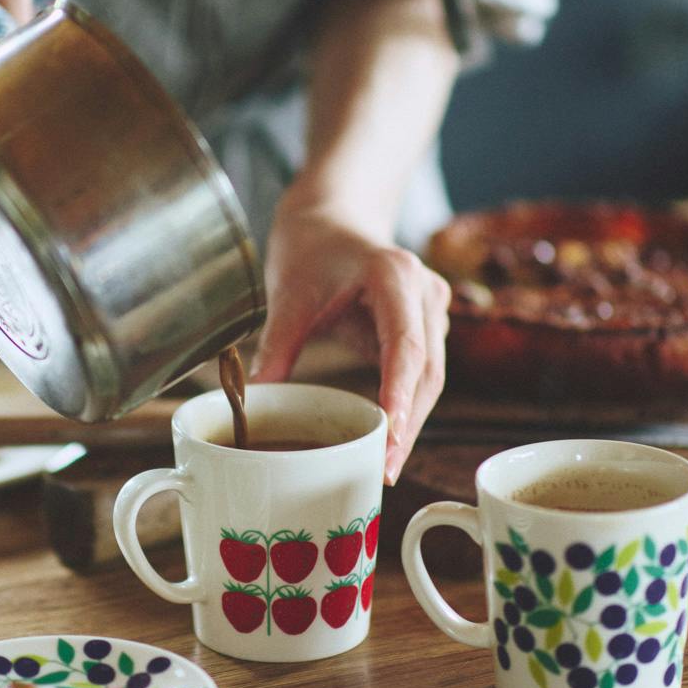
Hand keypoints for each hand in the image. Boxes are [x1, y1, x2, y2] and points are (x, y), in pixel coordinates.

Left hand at [251, 192, 450, 485]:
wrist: (333, 218)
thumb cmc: (312, 248)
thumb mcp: (289, 294)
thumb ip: (277, 346)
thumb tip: (255, 402)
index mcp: (394, 275)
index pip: (405, 344)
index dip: (399, 393)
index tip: (391, 435)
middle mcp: (425, 291)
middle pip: (427, 369)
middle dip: (409, 423)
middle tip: (386, 470)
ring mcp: (431, 309)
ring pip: (431, 376)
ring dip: (412, 421)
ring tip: (386, 466)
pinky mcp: (426, 325)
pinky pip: (422, 373)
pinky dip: (407, 406)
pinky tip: (388, 441)